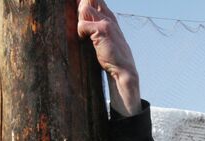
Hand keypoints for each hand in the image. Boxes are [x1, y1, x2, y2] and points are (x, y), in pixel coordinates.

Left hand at [77, 0, 140, 115]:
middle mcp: (109, 17)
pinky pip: (82, 24)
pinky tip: (84, 40)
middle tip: (82, 27)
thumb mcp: (105, 39)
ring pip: (85, 9)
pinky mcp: (102, 30)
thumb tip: (82, 22)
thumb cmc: (113, 58)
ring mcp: (107, 22)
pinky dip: (80, 32)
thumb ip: (96, 28)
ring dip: (80, 20)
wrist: (124, 70)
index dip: (86, 3)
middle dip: (80, 9)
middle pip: (90, 1)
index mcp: (110, 18)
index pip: (97, 1)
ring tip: (84, 33)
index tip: (80, 11)